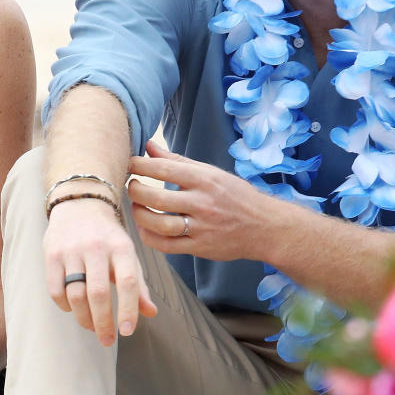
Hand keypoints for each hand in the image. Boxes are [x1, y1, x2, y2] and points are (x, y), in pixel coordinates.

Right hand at [44, 195, 156, 346]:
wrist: (80, 203)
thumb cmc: (109, 237)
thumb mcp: (128, 254)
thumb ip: (139, 285)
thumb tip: (151, 313)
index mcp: (121, 247)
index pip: (128, 282)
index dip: (128, 310)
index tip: (127, 332)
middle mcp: (96, 247)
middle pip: (98, 293)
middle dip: (103, 322)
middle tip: (107, 340)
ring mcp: (71, 250)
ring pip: (75, 294)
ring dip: (84, 318)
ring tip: (92, 327)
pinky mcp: (51, 253)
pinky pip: (55, 289)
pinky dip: (65, 306)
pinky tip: (73, 310)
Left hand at [128, 141, 271, 261]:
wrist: (265, 227)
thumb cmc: (235, 196)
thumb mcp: (210, 172)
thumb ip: (176, 161)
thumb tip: (149, 147)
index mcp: (204, 179)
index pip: (163, 169)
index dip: (139, 166)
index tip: (129, 164)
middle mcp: (202, 203)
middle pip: (156, 198)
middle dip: (135, 191)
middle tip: (131, 186)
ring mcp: (201, 227)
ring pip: (159, 224)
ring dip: (139, 215)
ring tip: (136, 207)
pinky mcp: (200, 248)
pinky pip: (166, 246)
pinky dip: (149, 237)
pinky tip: (145, 227)